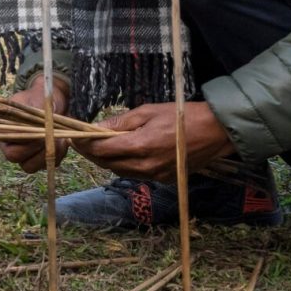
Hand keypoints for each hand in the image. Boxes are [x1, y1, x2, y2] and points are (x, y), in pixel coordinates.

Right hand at [0, 77, 72, 171]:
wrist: (51, 103)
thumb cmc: (40, 98)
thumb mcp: (37, 98)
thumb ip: (36, 111)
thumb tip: (40, 125)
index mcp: (0, 126)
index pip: (4, 137)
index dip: (23, 136)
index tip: (41, 129)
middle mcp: (7, 143)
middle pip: (13, 156)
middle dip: (35, 148)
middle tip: (51, 136)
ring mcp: (22, 154)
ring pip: (29, 166)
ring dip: (46, 155)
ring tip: (61, 139)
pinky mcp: (37, 160)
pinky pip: (45, 166)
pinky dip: (57, 156)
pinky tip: (63, 142)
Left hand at [77, 99, 235, 182]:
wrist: (216, 132)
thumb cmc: (181, 116)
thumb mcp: (147, 112)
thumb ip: (119, 123)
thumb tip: (95, 128)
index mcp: (141, 146)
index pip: (101, 150)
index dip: (84, 144)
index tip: (74, 136)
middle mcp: (147, 166)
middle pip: (107, 164)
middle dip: (90, 153)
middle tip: (80, 142)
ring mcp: (156, 175)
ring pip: (120, 171)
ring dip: (105, 161)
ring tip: (96, 148)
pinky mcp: (164, 179)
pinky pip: (136, 174)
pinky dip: (123, 166)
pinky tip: (119, 155)